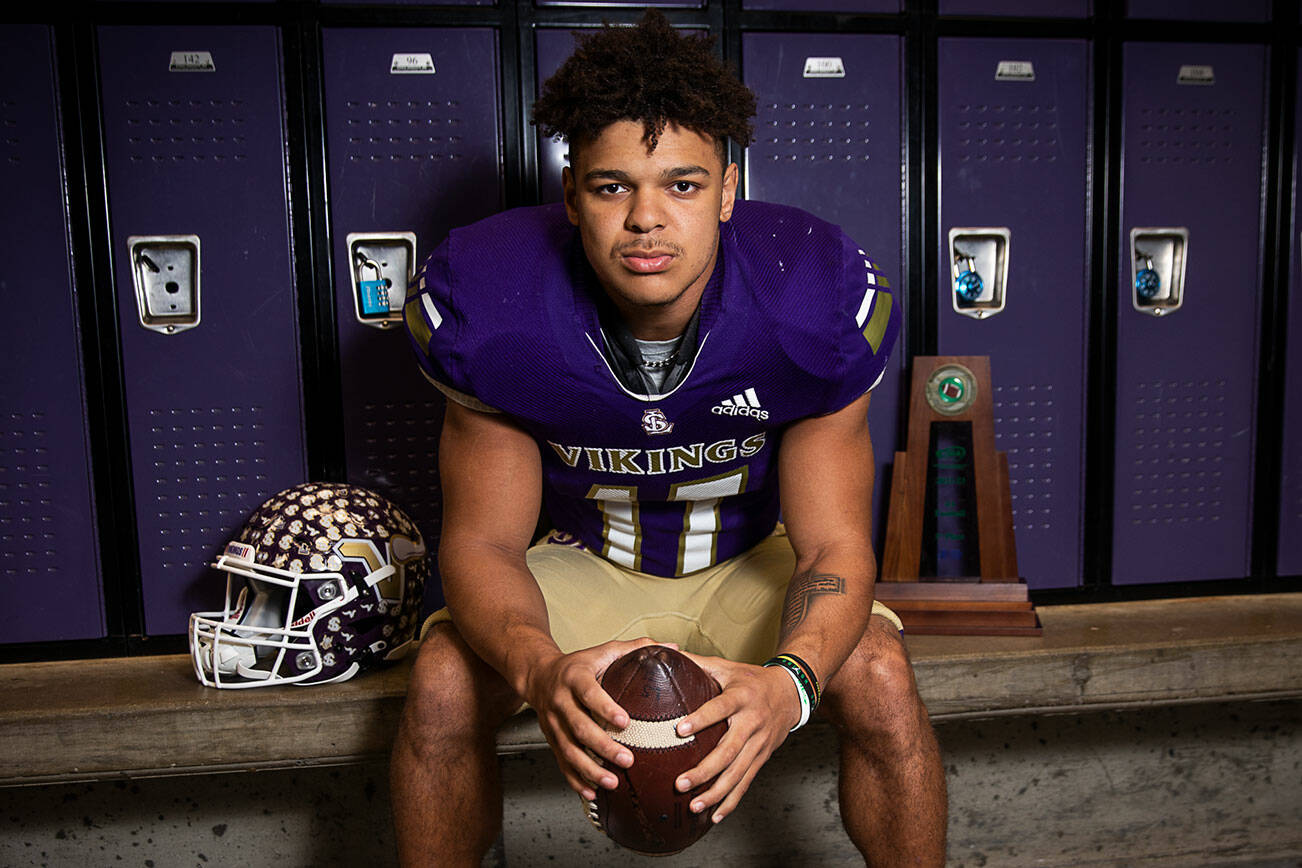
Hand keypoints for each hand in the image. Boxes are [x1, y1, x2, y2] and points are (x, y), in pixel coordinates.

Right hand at [522, 637, 667, 801]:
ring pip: (569, 750)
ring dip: (589, 769)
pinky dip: (575, 780)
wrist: (538, 675)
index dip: (605, 708)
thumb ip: (636, 648)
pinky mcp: (551, 740)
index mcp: (575, 677)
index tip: (625, 722)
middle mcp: (560, 701)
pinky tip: (592, 794)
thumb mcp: (604, 651)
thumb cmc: (579, 664)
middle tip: (627, 760)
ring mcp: (553, 723)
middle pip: (578, 727)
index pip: (589, 693)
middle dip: (602, 746)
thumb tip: (672, 646)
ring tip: (612, 783)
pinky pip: (561, 763)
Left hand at [672, 653, 802, 823]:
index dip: (701, 719)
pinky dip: (731, 802)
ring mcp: (759, 744)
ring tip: (694, 806)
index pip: (719, 708)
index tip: (679, 730)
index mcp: (741, 696)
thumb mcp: (726, 666)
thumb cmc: (750, 679)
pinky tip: (715, 816)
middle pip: (728, 750)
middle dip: (704, 770)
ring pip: (738, 773)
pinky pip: (746, 783)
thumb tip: (663, 651)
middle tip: (680, 783)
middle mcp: (752, 722)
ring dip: (716, 792)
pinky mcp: (762, 758)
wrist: (791, 692)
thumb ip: (695, 662)